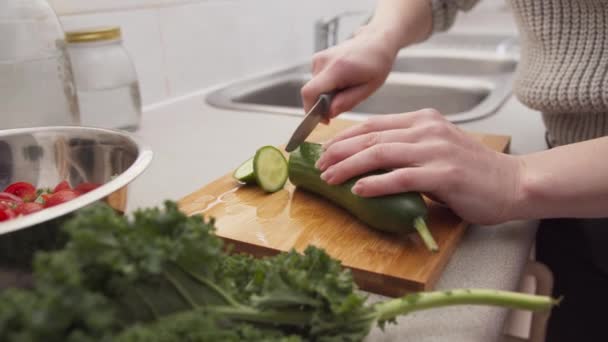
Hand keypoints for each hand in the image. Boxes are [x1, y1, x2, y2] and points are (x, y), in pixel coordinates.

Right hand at [300, 26, 399, 119]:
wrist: (376, 41)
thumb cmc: (376, 63)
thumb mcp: (368, 88)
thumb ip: (347, 102)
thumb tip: (328, 113)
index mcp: (337, 68)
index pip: (309, 92)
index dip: (311, 110)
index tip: (324, 120)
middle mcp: (323, 61)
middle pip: (312, 92)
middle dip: (324, 104)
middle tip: (345, 101)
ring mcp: (318, 58)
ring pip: (315, 88)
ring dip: (327, 95)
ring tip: (347, 87)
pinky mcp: (317, 58)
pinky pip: (317, 81)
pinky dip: (327, 86)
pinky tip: (342, 81)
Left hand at [315, 109, 523, 224]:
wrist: (513, 183)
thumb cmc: (473, 170)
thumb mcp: (437, 148)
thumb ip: (407, 147)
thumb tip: (368, 160)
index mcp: (423, 120)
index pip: (374, 124)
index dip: (345, 137)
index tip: (325, 150)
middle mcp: (427, 129)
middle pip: (372, 137)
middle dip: (340, 152)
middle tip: (320, 165)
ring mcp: (436, 150)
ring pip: (381, 153)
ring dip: (350, 167)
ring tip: (330, 178)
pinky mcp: (444, 174)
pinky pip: (401, 177)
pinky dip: (376, 183)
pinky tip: (358, 190)